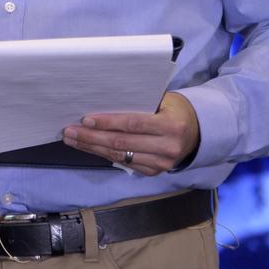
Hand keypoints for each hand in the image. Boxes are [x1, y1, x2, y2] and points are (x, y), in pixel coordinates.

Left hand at [62, 91, 200, 175]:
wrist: (199, 133)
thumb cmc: (174, 110)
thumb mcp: (164, 99)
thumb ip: (140, 100)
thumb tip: (105, 97)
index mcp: (171, 125)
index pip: (133, 124)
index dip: (108, 122)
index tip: (86, 119)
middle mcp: (167, 147)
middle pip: (122, 143)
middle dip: (92, 137)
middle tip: (69, 131)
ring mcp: (161, 163)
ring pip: (119, 156)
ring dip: (92, 147)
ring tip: (72, 139)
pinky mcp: (154, 172)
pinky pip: (124, 163)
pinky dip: (103, 155)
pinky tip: (89, 147)